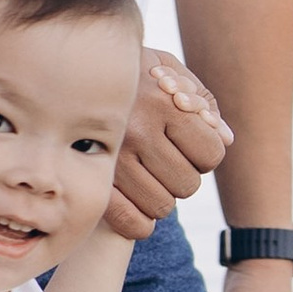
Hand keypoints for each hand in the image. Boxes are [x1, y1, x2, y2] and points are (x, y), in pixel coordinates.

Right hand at [105, 47, 233, 239]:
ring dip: (159, 195)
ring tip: (144, 174)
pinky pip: (130, 223)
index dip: (205, 151)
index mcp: (163, 103)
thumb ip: (201, 100)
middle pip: (188, 184)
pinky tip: (134, 204)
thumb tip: (226, 139)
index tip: (187, 141)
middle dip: (182, 174)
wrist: (66, 72)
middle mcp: (138, 131)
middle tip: (163, 158)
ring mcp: (113, 159)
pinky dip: (138, 222)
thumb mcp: (167, 69)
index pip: (211, 153)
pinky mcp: (93, 181)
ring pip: (161, 206)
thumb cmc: (126, 71)